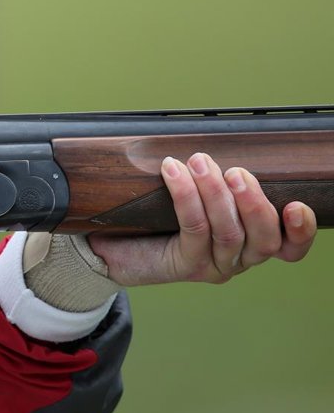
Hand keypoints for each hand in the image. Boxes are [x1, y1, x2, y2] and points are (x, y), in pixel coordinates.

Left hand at [88, 153, 316, 286]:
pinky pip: (194, 229)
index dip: (301, 230)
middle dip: (254, 202)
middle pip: (264, 239)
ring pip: (228, 234)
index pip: (288, 247)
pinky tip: (174, 171)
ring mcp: (212, 265)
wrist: (111, 248)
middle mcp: (236, 259)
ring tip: (200, 162)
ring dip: (216, 193)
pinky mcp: (184, 265)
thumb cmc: (156, 218)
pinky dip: (186, 196)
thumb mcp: (195, 197)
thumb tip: (220, 147)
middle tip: (237, 172)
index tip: (296, 205)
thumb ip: (217, 182)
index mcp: (249, 244)